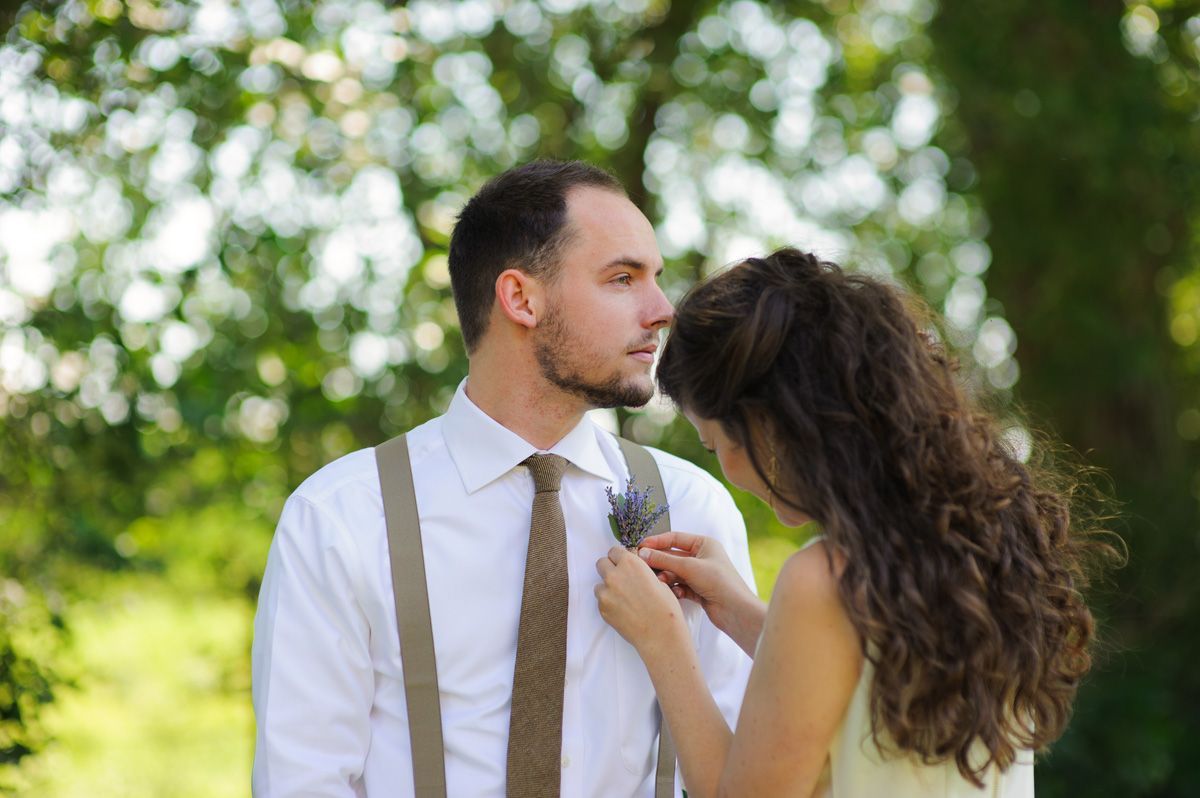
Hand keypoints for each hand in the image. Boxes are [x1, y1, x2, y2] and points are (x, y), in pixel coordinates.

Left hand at [595, 546, 689, 658]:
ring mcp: (606, 592)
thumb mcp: (658, 580)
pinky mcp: (602, 609)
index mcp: (630, 563)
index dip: (619, 558)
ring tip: (623, 599)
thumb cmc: (665, 608)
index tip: (622, 563)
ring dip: (608, 588)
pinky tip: (623, 610)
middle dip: (609, 569)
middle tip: (620, 579)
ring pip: (599, 584)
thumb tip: (633, 572)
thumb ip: (640, 572)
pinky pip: (601, 601)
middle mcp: (614, 575)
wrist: (660, 633)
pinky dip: (609, 603)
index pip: (614, 551)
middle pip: (601, 563)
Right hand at [637, 532, 763, 653]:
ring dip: (667, 577)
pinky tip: (675, 594)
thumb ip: (664, 559)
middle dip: (660, 562)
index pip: (675, 538)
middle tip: (643, 566)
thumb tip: (642, 553)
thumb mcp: (689, 567)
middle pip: (673, 556)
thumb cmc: (719, 582)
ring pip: (675, 572)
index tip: (640, 546)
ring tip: (660, 583)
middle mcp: (702, 557)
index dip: (657, 542)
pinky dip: (675, 589)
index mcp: (704, 544)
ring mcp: (700, 574)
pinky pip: (680, 586)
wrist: (736, 610)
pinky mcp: (698, 590)